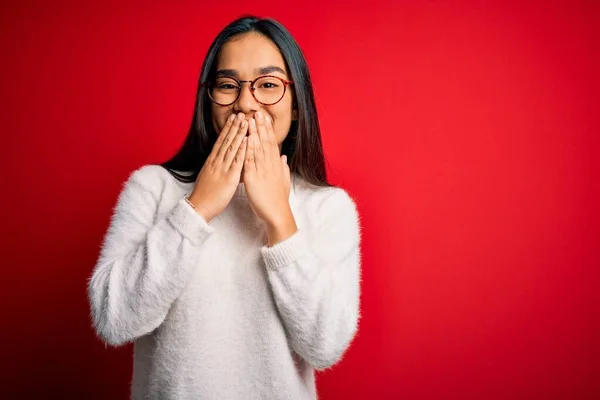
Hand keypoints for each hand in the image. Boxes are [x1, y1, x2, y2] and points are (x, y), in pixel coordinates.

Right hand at [188, 112, 247, 221]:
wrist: (199, 207)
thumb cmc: (205, 195)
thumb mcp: (208, 177)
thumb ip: (215, 168)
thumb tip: (218, 162)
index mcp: (212, 162)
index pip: (221, 141)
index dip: (227, 129)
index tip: (233, 118)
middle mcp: (216, 162)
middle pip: (226, 141)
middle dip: (234, 126)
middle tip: (241, 114)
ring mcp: (222, 168)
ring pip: (232, 148)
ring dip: (239, 134)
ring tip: (245, 122)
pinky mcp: (229, 177)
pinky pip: (237, 162)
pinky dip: (242, 150)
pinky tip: (248, 141)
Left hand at [243, 111, 292, 228]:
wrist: (277, 213)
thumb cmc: (278, 199)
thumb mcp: (283, 180)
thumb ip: (283, 167)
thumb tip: (283, 157)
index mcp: (275, 164)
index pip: (271, 143)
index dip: (267, 129)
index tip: (264, 117)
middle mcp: (270, 165)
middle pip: (266, 142)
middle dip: (261, 126)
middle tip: (258, 112)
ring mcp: (262, 170)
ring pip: (258, 148)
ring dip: (254, 133)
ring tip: (251, 120)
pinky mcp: (253, 178)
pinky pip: (250, 162)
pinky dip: (248, 149)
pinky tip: (246, 139)